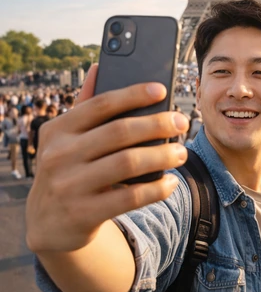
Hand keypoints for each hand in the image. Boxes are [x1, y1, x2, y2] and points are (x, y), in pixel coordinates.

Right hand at [25, 64, 189, 253]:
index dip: (134, 95)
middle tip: (182, 122)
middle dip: (158, 124)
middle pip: (120, 132)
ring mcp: (70, 186)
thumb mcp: (67, 139)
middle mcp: (59, 155)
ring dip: (163, 156)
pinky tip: (170, 182)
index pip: (101, 104)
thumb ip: (85, 106)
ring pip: (129, 163)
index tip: (162, 90)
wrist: (48, 223)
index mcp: (57, 130)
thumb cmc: (69, 170)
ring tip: (181, 153)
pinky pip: (131, 197)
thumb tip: (100, 67)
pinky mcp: (84, 213)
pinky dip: (157, 188)